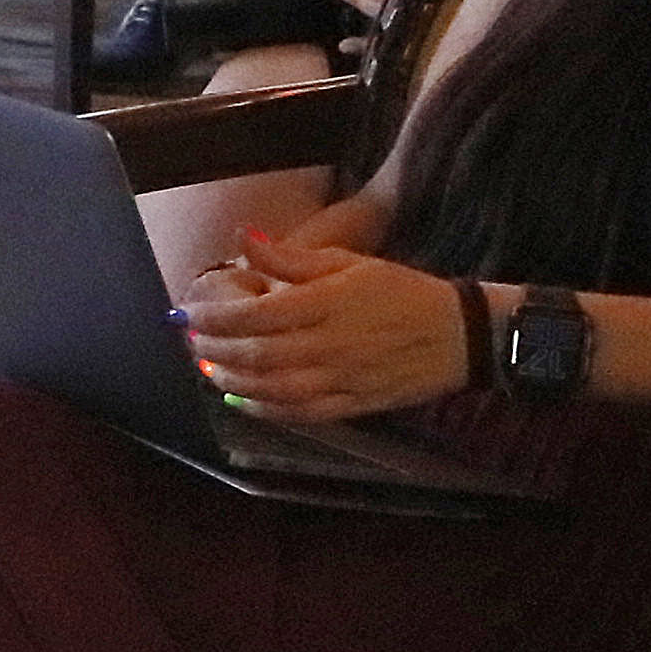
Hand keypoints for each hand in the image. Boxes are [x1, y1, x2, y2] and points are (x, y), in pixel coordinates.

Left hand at [173, 234, 471, 424]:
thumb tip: (241, 238)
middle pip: (256, 353)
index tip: (189, 312)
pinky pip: (298, 413)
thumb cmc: (401, 291)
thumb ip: (290, 258)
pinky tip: (242, 400)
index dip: (215, 317)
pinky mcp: (352, 404)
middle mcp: (329, 345)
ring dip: (231, 380)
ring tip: (208, 367)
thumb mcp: (348, 262)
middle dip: (214, 348)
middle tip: (190, 339)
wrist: (460, 334)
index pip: (255, 315)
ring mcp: (340, 379)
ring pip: (271, 387)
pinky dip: (263, 409)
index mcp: (327, 304)